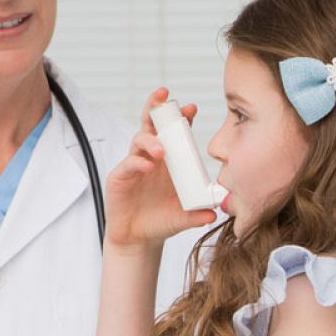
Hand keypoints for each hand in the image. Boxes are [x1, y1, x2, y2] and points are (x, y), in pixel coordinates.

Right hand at [103, 87, 217, 251]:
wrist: (139, 239)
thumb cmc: (161, 221)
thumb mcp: (184, 217)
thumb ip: (198, 213)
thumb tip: (216, 212)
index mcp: (169, 161)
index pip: (175, 133)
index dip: (182, 119)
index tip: (192, 109)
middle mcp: (151, 158)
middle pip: (151, 125)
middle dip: (156, 108)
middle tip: (164, 96)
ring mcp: (134, 166)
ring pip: (139, 141)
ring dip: (151, 141)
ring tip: (161, 151)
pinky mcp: (119, 178)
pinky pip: (128, 164)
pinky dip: (137, 163)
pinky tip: (147, 166)